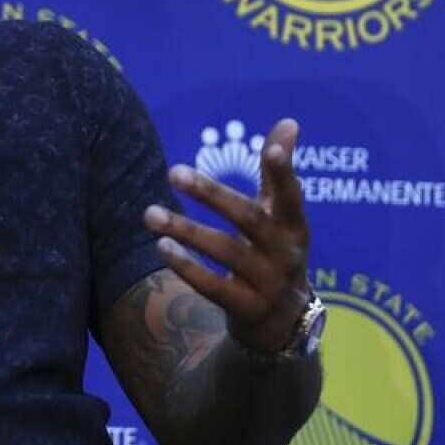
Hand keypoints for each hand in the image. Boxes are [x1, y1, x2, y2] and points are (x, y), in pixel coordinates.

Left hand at [143, 118, 310, 353]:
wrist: (283, 324)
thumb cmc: (275, 253)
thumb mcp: (281, 216)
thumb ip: (277, 173)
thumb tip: (289, 121)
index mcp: (294, 226)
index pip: (291, 195)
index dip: (285, 173)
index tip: (274, 149)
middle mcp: (285, 254)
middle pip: (248, 219)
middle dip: (212, 194)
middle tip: (174, 171)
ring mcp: (268, 283)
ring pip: (225, 252)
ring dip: (186, 230)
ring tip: (150, 213)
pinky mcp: (247, 308)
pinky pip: (212, 286)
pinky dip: (186, 266)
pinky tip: (160, 247)